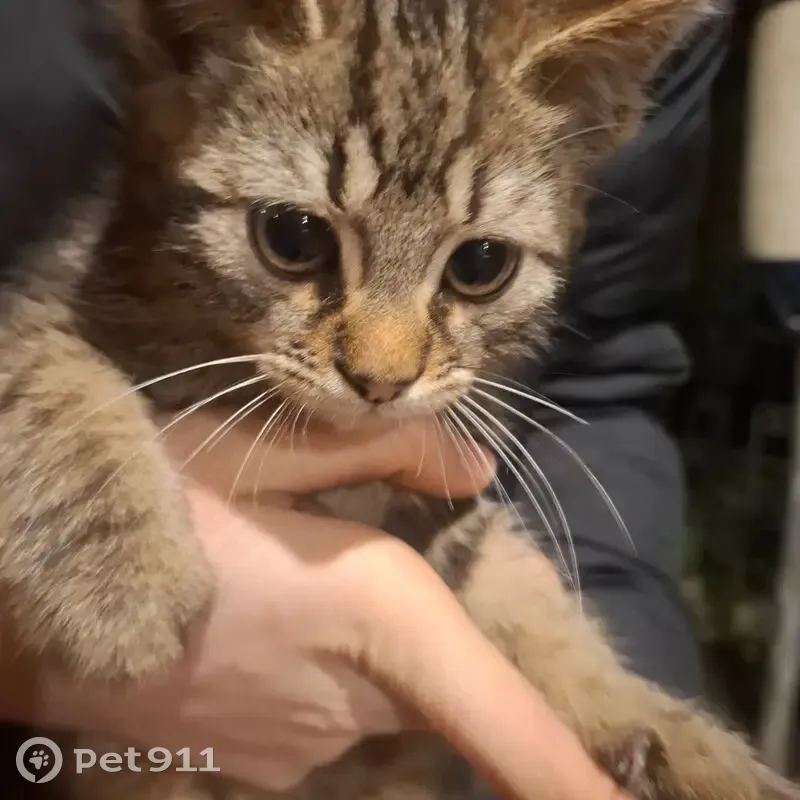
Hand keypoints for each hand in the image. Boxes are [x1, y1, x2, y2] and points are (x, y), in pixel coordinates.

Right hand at [9, 414, 628, 799]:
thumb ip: (383, 455)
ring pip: (377, 698)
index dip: (574, 783)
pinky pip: (319, 718)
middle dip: (431, 639)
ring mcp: (292, 746)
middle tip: (338, 561)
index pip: (501, 719)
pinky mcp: (248, 760)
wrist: (29, 582)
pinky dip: (310, 675)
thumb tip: (475, 469)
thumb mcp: (262, 449)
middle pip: (442, 683)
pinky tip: (244, 621)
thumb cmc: (149, 499)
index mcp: (371, 609)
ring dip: (358, 649)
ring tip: (273, 584)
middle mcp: (346, 700)